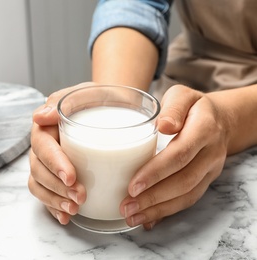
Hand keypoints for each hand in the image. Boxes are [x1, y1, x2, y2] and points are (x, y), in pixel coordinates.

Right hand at [28, 83, 94, 223]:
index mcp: (47, 126)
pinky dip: (53, 207)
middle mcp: (44, 146)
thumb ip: (62, 102)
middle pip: (38, 169)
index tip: (71, 176)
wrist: (110, 107)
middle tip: (80, 196)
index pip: (42, 145)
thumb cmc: (99, 99)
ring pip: (39, 184)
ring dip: (54, 200)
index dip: (54, 163)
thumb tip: (40, 117)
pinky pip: (46, 194)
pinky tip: (65, 216)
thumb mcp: (86, 92)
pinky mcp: (56, 176)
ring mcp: (48, 163)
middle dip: (56, 187)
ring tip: (74, 209)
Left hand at [120, 84, 230, 229]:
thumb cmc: (192, 107)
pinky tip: (147, 219)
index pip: (180, 154)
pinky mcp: (205, 181)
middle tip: (126, 205)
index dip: (156, 172)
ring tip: (131, 216)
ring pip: (186, 195)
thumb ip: (173, 108)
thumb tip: (163, 125)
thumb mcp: (182, 96)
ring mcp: (210, 170)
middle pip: (183, 181)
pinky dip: (166, 211)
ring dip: (158, 209)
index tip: (133, 185)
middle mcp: (211, 153)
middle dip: (153, 197)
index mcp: (204, 129)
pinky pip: (187, 200)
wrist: (220, 120)